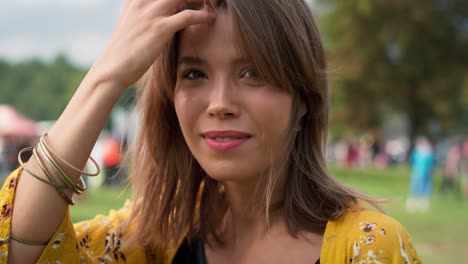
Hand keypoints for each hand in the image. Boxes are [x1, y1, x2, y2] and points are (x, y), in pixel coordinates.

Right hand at [90, 0, 214, 90]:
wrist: (113, 69)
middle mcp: (143, 1)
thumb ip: (149, 13)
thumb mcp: (133, 24)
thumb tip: (170, 10)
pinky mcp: (159, 28)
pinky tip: (210, 19)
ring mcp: (151, 13)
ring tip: (214, 4)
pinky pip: (188, 16)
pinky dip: (203, 16)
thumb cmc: (126, 51)